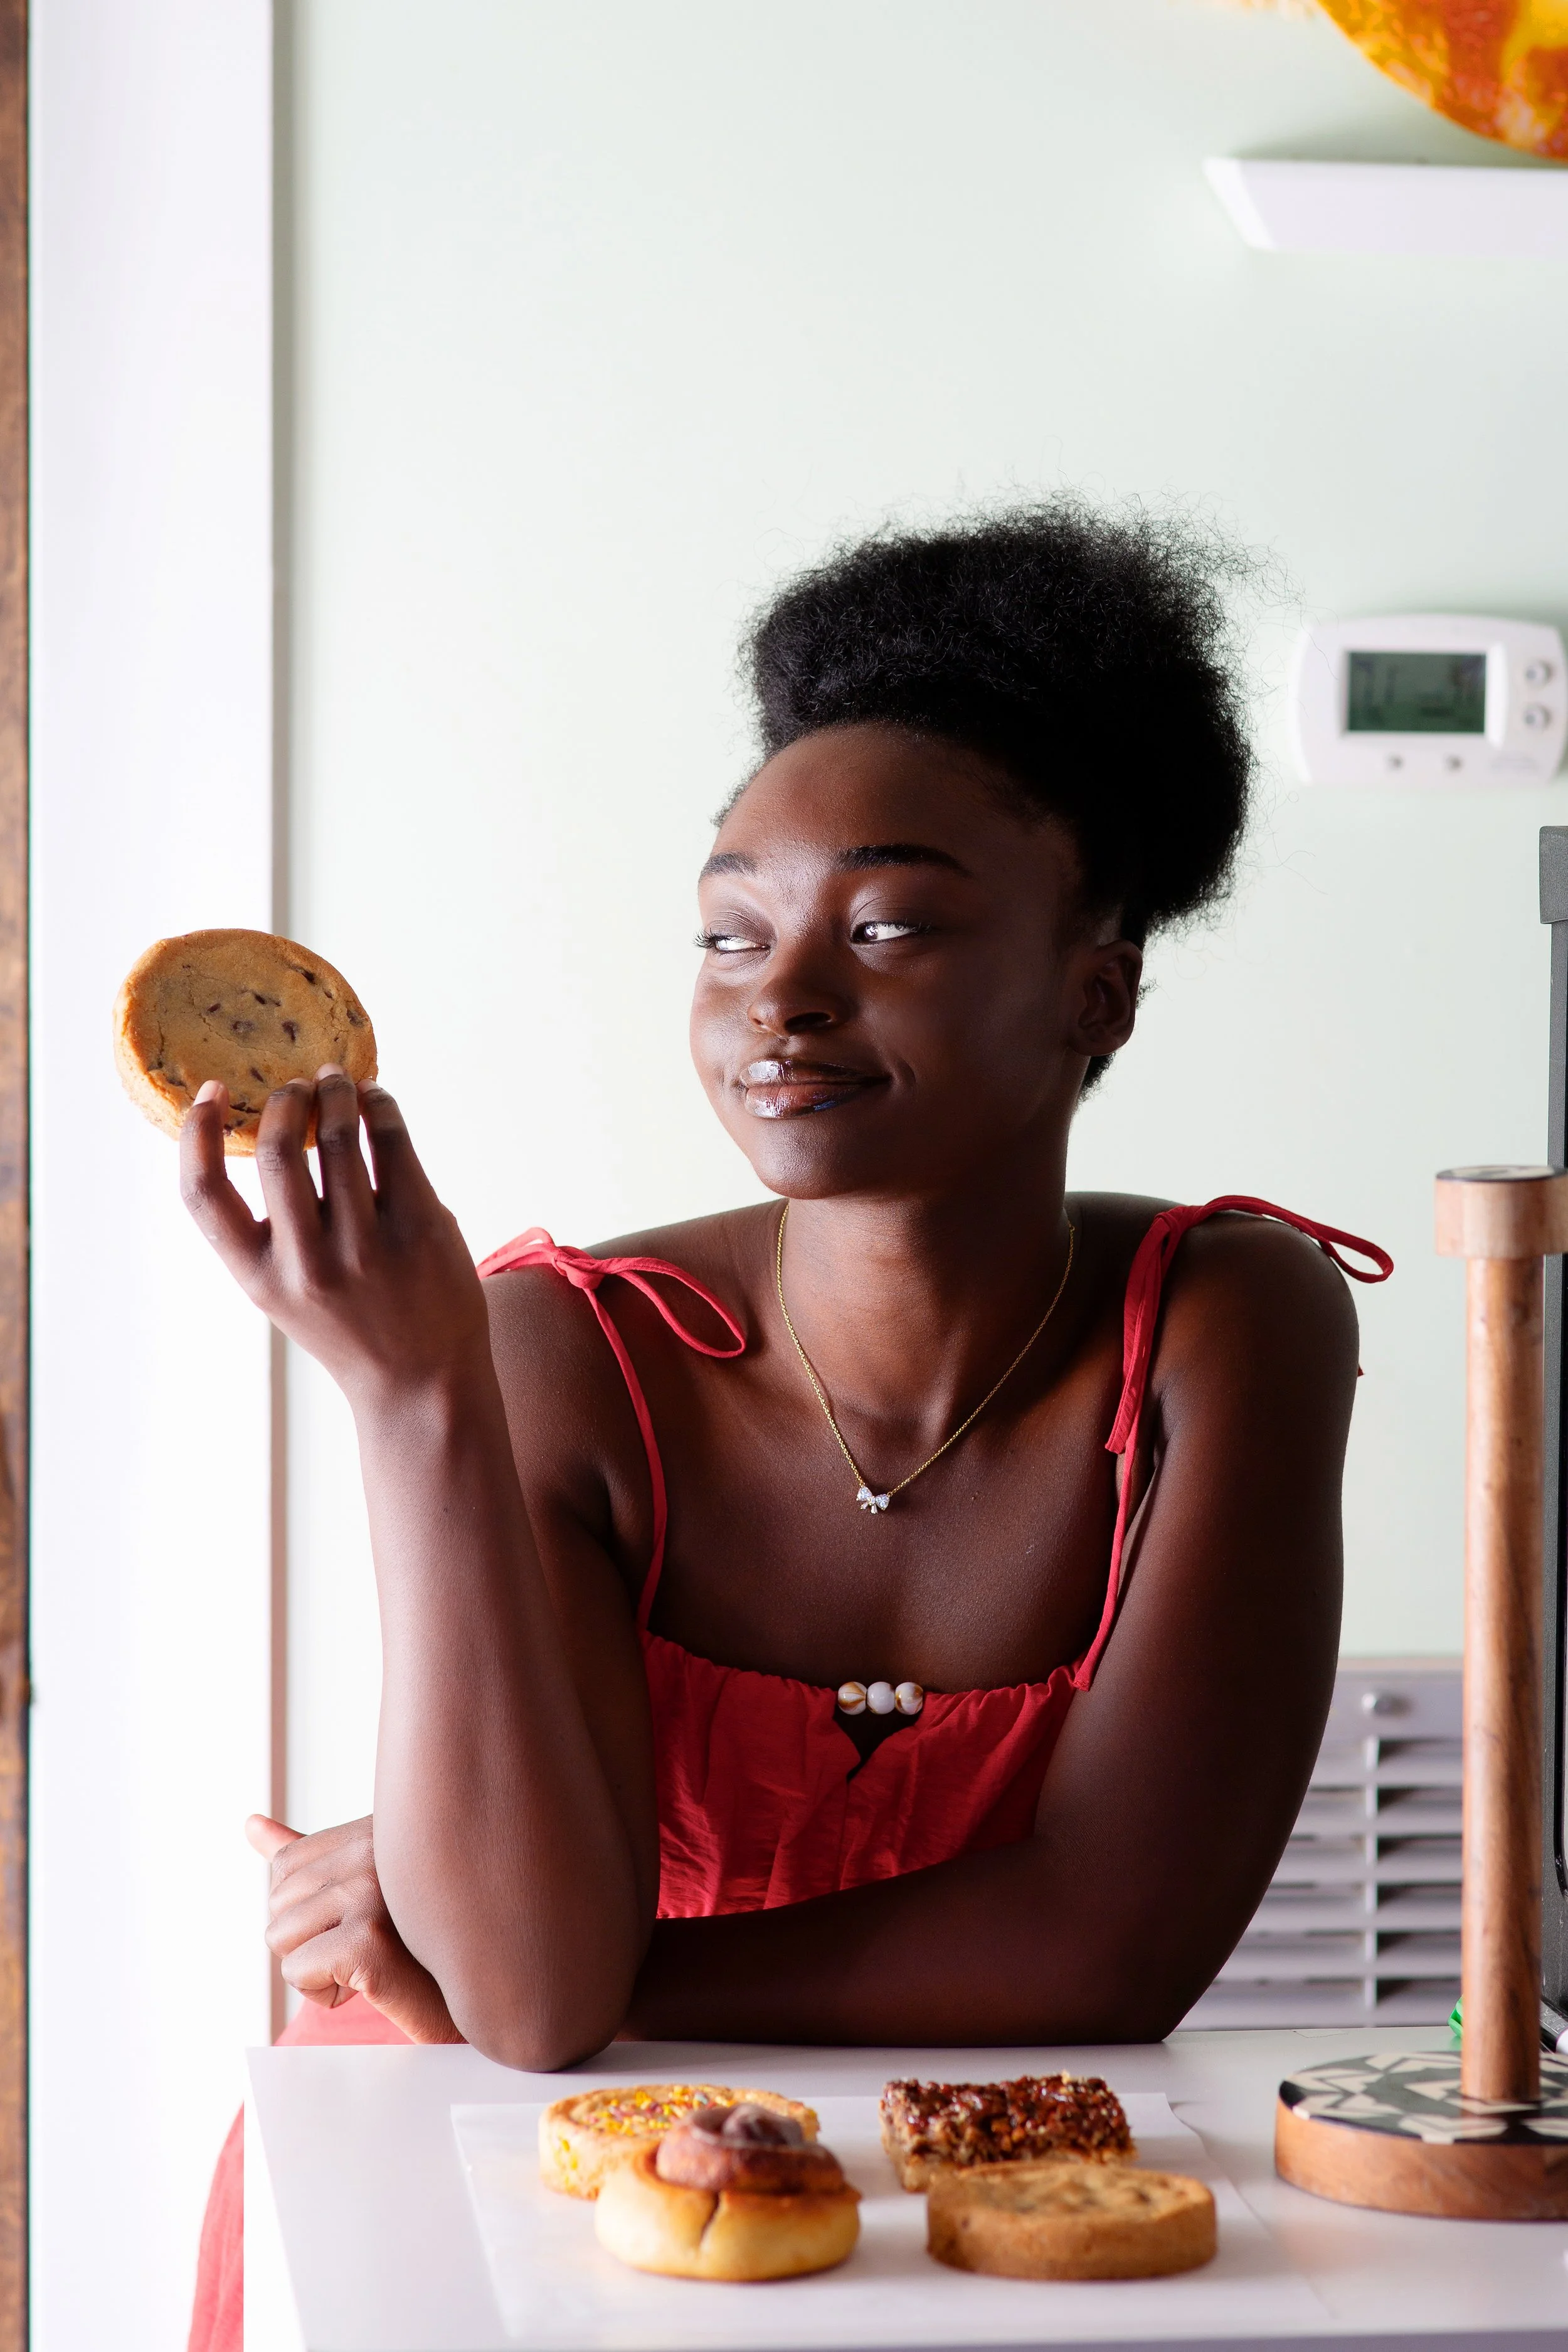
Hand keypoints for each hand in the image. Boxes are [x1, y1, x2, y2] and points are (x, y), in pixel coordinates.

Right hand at [180, 1068, 492, 1411]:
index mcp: (261, 1278)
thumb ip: (273, 1229)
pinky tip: (376, 1098)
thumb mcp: (289, 1292)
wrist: (422, 1382)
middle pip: (275, 1151)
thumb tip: (270, 1130)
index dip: (196, 1132)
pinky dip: (380, 1107)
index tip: (209, 1091)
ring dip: (335, 1093)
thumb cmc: (350, 1326)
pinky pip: (392, 1143)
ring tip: (337, 1081)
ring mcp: (367, 1246)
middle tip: (296, 1084)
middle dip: (283, 1101)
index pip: (202, 1194)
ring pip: (338, 1137)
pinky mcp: (421, 1227)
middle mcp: (308, 1264)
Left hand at [248, 1814, 464, 2043]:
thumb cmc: (416, 1952)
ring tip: (375, 1964)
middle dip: (310, 1941)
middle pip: (278, 1902)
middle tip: (372, 1948)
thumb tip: (250, 1823)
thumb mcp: (359, 1892)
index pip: (284, 1865)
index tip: (364, 1923)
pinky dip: (323, 1993)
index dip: (310, 1911)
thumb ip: (308, 1857)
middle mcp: (377, 1848)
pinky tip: (374, 1987)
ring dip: (317, 1969)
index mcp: (375, 1829)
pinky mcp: (368, 1940)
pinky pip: (297, 1971)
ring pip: (281, 1938)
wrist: (475, 2003)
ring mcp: (373, 1891)